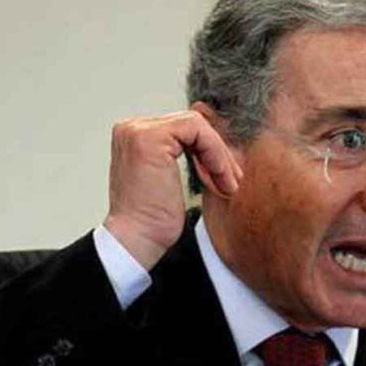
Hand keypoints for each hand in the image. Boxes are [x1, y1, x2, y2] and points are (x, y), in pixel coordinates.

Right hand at [104, 106, 242, 269]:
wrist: (137, 240)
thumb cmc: (155, 218)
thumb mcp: (173, 177)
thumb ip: (189, 153)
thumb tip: (220, 141)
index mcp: (136, 135)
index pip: (186, 129)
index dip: (211, 151)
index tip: (224, 178)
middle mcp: (133, 127)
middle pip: (193, 125)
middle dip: (219, 154)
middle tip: (232, 182)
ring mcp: (139, 130)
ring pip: (198, 126)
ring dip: (219, 156)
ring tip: (227, 185)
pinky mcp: (150, 137)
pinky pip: (198, 130)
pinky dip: (215, 153)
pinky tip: (218, 179)